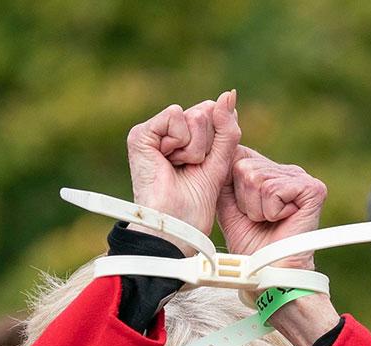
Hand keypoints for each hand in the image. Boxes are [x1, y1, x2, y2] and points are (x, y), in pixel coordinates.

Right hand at [126, 90, 239, 249]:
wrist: (176, 225)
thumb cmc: (195, 203)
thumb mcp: (221, 161)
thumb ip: (227, 128)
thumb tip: (229, 93)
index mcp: (185, 138)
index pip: (213, 113)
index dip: (217, 141)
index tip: (202, 166)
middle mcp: (167, 132)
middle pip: (205, 112)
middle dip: (207, 144)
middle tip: (190, 169)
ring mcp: (152, 132)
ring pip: (194, 115)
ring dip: (196, 147)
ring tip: (180, 167)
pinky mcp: (140, 135)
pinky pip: (176, 115)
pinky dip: (182, 141)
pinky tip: (169, 160)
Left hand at [217, 145, 336, 345]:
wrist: (268, 272)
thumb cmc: (250, 243)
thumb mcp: (228, 206)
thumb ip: (223, 179)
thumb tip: (216, 153)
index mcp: (269, 170)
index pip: (239, 155)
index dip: (233, 187)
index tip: (243, 210)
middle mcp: (287, 170)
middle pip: (246, 168)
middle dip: (244, 199)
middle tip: (257, 219)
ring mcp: (301, 178)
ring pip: (257, 180)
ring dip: (256, 208)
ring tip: (267, 221)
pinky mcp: (313, 189)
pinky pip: (274, 190)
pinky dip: (271, 211)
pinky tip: (281, 221)